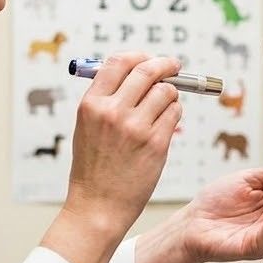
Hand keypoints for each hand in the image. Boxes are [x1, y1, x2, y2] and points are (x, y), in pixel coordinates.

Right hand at [66, 53, 181, 233]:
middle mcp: (112, 111)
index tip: (151, 59)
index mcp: (91, 104)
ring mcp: (135, 127)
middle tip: (174, 66)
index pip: (119, 62)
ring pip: (166, 91)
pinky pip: (174, 113)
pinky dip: (175, 113)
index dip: (139, 56)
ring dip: (171, 93)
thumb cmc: (94, 169)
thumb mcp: (87, 127)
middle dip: (165, 65)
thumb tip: (136, 72)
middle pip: (147, 70)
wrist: (97, 207)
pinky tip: (167, 122)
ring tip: (166, 104)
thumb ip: (107, 99)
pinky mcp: (155, 143)